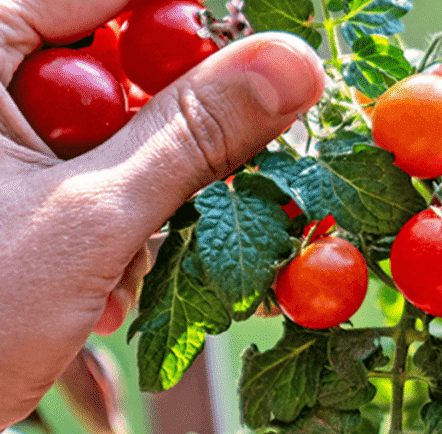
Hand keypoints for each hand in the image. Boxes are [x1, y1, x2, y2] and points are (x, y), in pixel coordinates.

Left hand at [0, 0, 325, 428]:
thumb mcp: (90, 217)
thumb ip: (197, 134)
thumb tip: (294, 67)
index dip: (197, 22)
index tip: (271, 56)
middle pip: (116, 61)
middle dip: (168, 133)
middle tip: (203, 184)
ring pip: (110, 122)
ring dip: (142, 192)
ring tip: (121, 265)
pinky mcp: (6, 181)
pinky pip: (86, 167)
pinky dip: (112, 218)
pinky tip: (96, 280)